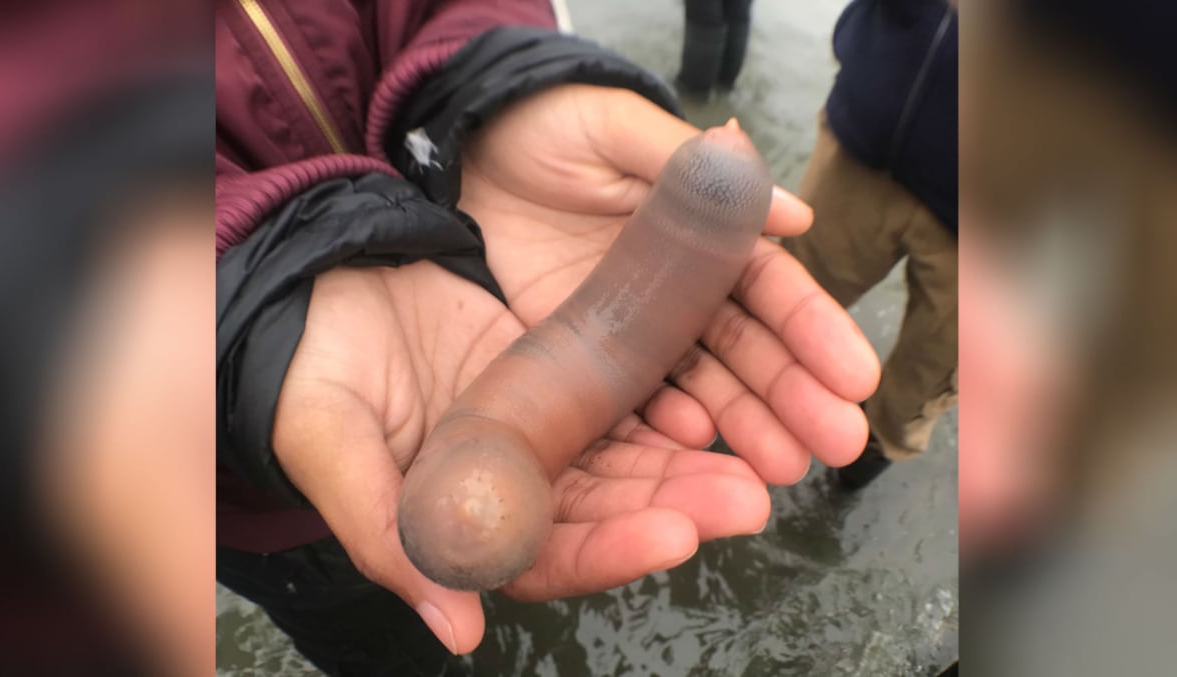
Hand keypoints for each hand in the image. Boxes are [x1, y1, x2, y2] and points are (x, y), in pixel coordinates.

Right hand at [271, 262, 770, 653]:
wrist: (312, 285)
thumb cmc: (309, 374)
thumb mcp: (335, 449)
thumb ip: (390, 537)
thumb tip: (458, 629)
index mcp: (464, 516)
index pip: (551, 554)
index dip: (612, 550)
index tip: (673, 535)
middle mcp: (513, 480)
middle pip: (609, 508)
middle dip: (678, 506)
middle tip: (745, 497)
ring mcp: (540, 423)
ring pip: (630, 454)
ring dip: (690, 461)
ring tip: (756, 460)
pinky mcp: (558, 365)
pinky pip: (624, 388)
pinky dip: (667, 394)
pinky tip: (709, 398)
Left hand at [460, 85, 881, 483]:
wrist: (457, 157)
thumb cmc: (543, 127)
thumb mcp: (615, 130)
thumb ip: (693, 170)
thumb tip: (796, 215)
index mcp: (700, 234)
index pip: (769, 288)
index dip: (814, 330)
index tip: (855, 376)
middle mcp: (676, 291)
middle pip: (747, 349)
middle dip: (795, 395)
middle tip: (838, 443)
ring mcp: (630, 331)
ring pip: (701, 385)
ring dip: (745, 425)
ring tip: (783, 467)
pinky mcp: (581, 357)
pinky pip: (629, 401)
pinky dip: (664, 426)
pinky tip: (694, 443)